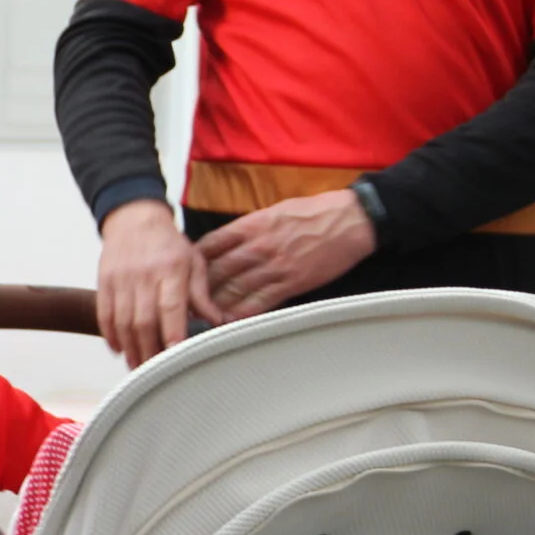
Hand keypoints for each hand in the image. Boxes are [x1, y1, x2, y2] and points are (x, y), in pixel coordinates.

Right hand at [96, 200, 215, 366]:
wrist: (134, 218)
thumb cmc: (169, 244)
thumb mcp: (193, 262)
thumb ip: (202, 294)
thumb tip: (217, 322)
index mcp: (171, 269)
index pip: (171, 307)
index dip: (172, 334)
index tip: (174, 356)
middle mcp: (144, 275)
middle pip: (144, 321)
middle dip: (148, 350)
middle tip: (154, 372)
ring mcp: (121, 278)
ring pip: (122, 322)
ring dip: (129, 348)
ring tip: (136, 366)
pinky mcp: (104, 281)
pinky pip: (105, 313)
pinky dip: (110, 334)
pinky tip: (119, 348)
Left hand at [193, 189, 378, 322]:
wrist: (349, 219)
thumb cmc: (312, 214)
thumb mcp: (271, 212)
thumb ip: (246, 230)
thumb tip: (223, 245)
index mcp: (250, 226)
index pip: (208, 246)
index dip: (192, 263)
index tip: (185, 274)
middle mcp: (257, 246)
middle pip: (215, 272)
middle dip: (198, 289)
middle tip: (186, 303)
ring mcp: (273, 266)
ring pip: (233, 290)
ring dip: (215, 306)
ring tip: (201, 317)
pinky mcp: (290, 283)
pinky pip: (259, 303)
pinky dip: (241, 314)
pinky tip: (229, 322)